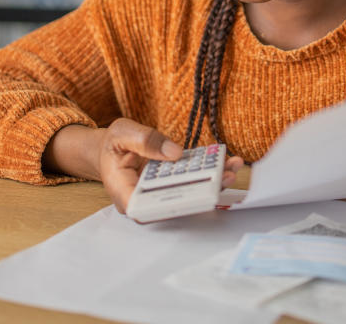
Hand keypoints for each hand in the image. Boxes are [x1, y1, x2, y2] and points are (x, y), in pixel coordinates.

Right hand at [44, 119, 243, 211]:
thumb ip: (144, 141)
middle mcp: (146, 200)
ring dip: (213, 183)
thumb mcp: (121, 134)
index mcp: (125, 193)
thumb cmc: (113, 144)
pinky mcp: (172, 185)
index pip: (147, 210)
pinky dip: (209, 173)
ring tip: (232, 168)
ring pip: (189, 194)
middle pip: (175, 203)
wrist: (113, 148)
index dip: (171, 207)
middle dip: (203, 192)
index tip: (195, 195)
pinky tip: (226, 162)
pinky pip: (192, 182)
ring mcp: (160, 194)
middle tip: (225, 177)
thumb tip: (175, 153)